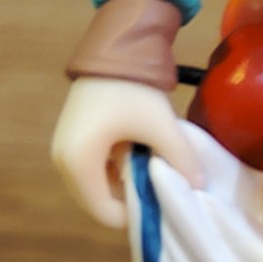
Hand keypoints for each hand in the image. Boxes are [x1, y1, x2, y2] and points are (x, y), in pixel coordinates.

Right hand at [51, 77, 204, 230]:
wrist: (114, 47)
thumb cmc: (133, 90)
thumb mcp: (161, 126)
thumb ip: (180, 159)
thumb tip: (199, 185)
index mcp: (79, 164)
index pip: (105, 213)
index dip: (135, 214)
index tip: (161, 202)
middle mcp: (63, 161)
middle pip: (97, 201)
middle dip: (129, 199)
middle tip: (158, 188)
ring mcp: (63, 148)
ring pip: (94, 183)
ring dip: (121, 182)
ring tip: (151, 168)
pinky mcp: (70, 136)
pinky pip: (91, 166)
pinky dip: (112, 167)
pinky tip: (138, 153)